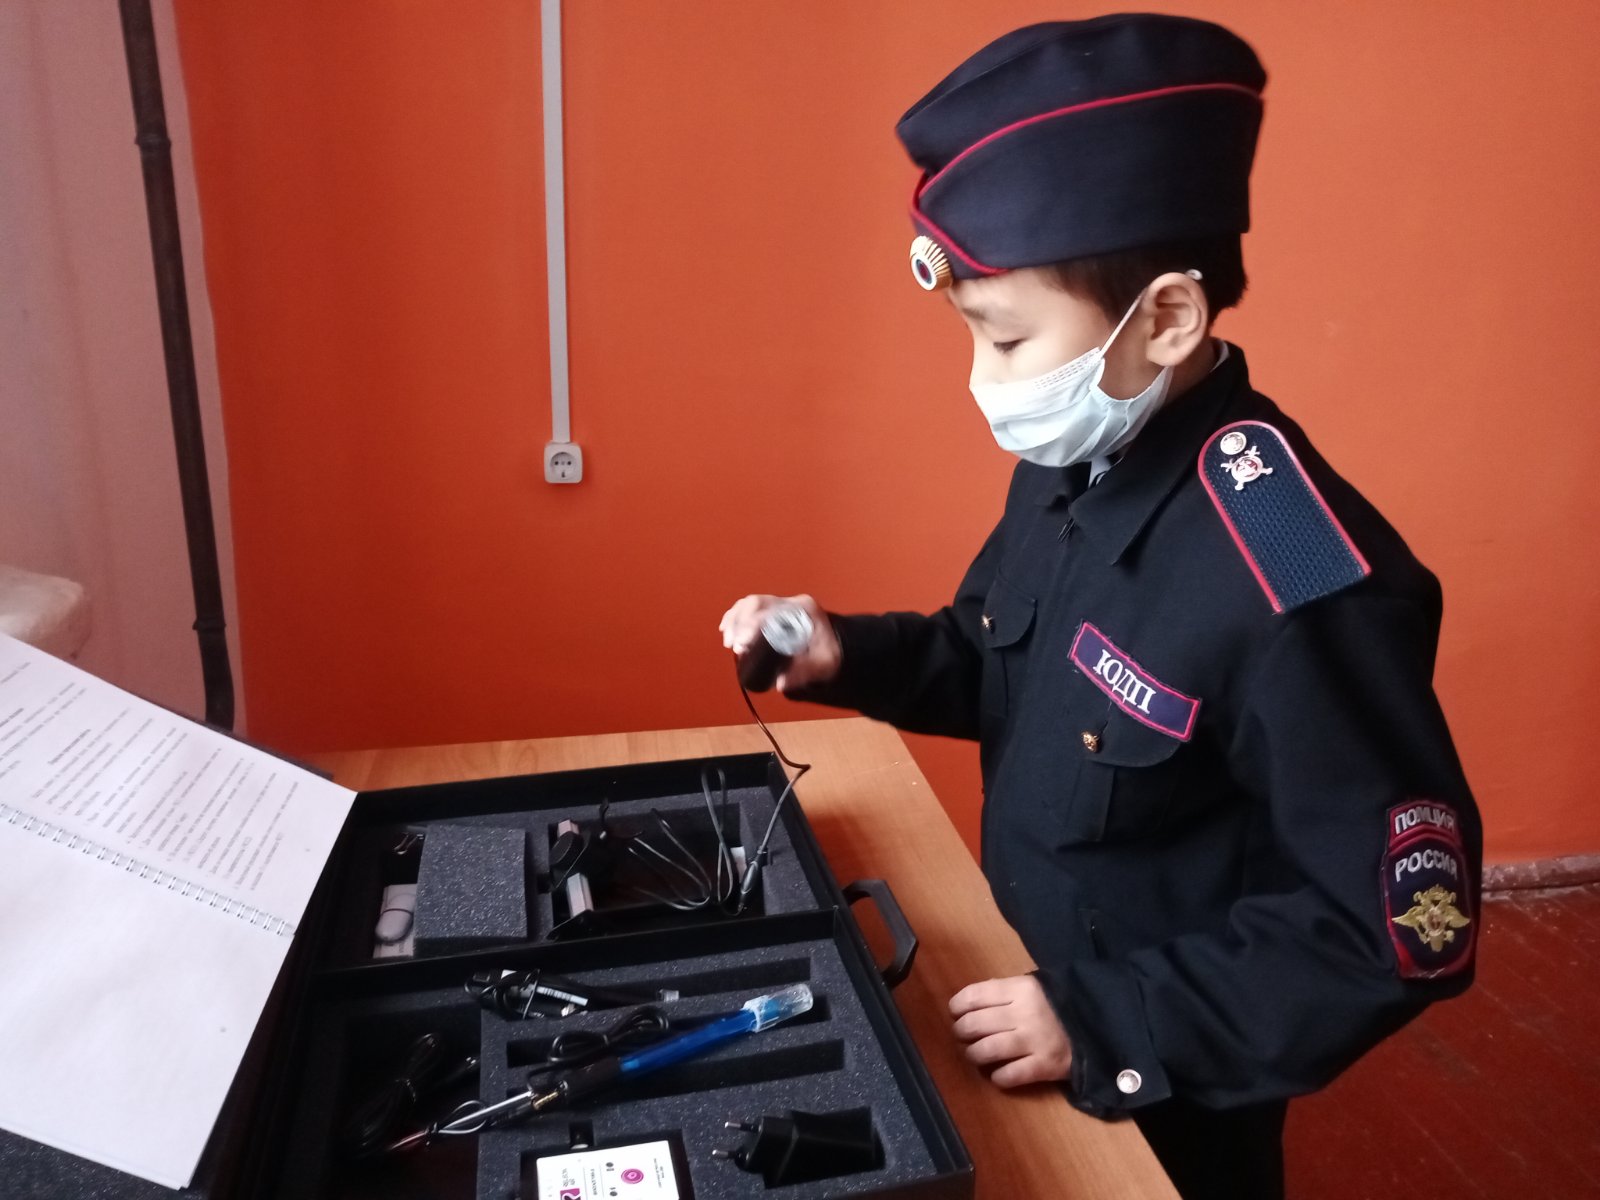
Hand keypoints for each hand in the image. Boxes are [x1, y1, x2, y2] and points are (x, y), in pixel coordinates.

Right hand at [718, 594, 841, 692]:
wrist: (838, 644)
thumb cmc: (831, 653)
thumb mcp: (824, 664)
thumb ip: (804, 672)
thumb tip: (781, 683)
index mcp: (803, 610)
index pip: (772, 612)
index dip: (752, 627)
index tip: (742, 645)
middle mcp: (790, 603)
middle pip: (757, 603)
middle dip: (740, 623)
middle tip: (734, 646)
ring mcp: (780, 603)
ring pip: (750, 603)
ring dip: (735, 620)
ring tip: (728, 641)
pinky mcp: (773, 609)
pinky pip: (749, 607)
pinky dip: (736, 617)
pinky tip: (726, 630)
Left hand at [950, 975, 1072, 1087]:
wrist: (1101, 1026)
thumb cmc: (1060, 1005)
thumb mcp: (1035, 987)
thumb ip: (1006, 991)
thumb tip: (971, 1001)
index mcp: (1021, 989)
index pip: (976, 995)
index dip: (958, 1005)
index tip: (954, 1012)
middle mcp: (1025, 1013)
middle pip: (976, 1023)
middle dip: (961, 1031)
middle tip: (962, 1035)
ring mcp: (1034, 1041)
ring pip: (987, 1049)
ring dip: (973, 1054)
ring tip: (973, 1054)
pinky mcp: (1044, 1066)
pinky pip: (1010, 1075)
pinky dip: (998, 1077)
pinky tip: (997, 1075)